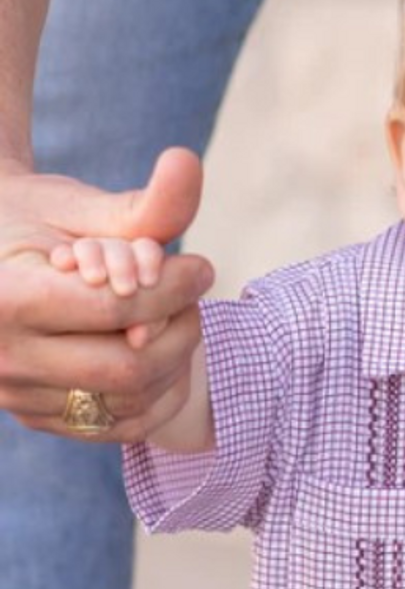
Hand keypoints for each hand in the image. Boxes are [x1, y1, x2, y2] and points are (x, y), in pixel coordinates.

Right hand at [0, 146, 214, 438]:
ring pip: (129, 403)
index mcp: (4, 299)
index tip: (201, 267)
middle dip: (179, 332)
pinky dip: (158, 397)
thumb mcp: (78, 205)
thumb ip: (142, 201)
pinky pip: (117, 427)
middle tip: (194, 299)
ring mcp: (17, 399)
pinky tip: (169, 358)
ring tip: (180, 322)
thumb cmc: (32, 220)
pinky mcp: (38, 419)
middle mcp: (3, 359)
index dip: (175, 288)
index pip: (116, 309)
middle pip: (128, 368)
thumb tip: (190, 161)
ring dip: (174, 365)